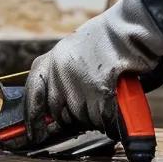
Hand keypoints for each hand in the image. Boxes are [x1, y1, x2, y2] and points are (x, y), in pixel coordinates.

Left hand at [24, 0, 162, 141]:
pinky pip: (102, 119)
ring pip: (82, 119)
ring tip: (107, 102)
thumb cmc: (107, 39)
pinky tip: (116, 114)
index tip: (34, 133)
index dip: (32, 118)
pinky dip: (110, 121)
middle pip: (59, 113)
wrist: (130, 28)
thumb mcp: (73, 52)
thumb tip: (59, 106)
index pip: (33, 95)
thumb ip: (62, 76)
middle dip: (73, 119)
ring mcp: (78, 82)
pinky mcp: (98, 91)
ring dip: (95, 118)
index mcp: (51, 61)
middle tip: (90, 111)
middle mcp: (59, 72)